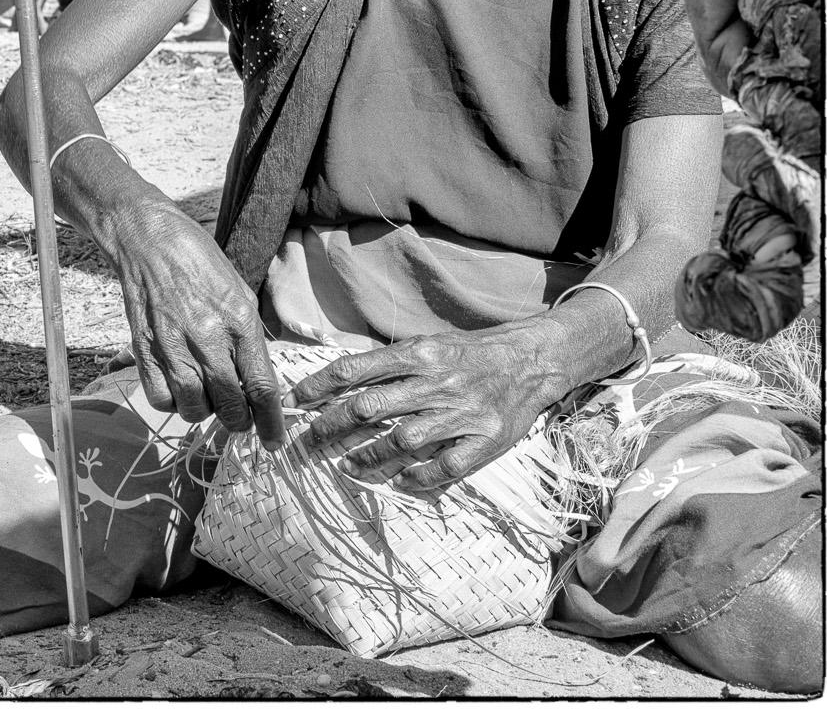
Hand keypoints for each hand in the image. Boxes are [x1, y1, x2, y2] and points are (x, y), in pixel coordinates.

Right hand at [108, 199, 285, 443]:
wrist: (148, 239)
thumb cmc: (198, 260)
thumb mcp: (240, 292)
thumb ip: (249, 337)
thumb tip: (259, 378)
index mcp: (239, 321)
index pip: (262, 388)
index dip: (271, 423)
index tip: (274, 440)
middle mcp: (208, 337)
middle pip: (230, 406)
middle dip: (240, 422)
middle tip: (239, 418)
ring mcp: (172, 344)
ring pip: (194, 408)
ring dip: (205, 412)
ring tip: (206, 397)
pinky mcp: (143, 347)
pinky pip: (160, 398)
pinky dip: (172, 402)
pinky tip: (178, 386)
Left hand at [289, 324, 559, 491]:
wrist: (531, 361)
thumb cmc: (469, 353)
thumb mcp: (427, 345)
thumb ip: (389, 363)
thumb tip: (340, 380)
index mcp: (418, 354)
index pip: (355, 370)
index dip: (319, 386)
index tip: (295, 401)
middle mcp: (437, 382)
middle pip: (369, 408)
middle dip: (331, 425)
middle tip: (310, 439)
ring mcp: (463, 413)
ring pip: (402, 440)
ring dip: (369, 456)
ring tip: (348, 464)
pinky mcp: (487, 440)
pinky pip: (446, 467)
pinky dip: (420, 478)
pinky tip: (402, 481)